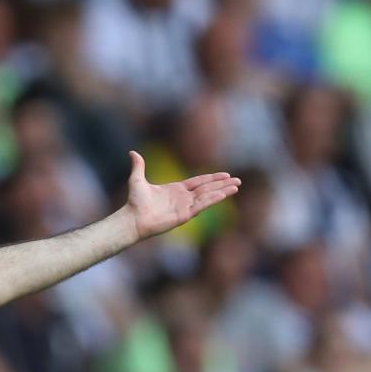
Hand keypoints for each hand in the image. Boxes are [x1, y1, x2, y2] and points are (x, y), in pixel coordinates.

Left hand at [124, 151, 240, 239]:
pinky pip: (201, 205)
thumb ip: (139, 166)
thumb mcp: (137, 180)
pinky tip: (224, 194)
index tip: (225, 175)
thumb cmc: (134, 202)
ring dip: (222, 191)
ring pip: (208, 196)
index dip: (212, 178)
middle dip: (222, 184)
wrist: (132, 218)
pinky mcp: (184, 215)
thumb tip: (132, 152)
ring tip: (236, 187)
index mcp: (176, 190)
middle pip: (207, 189)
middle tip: (238, 180)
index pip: (199, 182)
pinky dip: (213, 200)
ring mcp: (184, 207)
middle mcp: (182, 198)